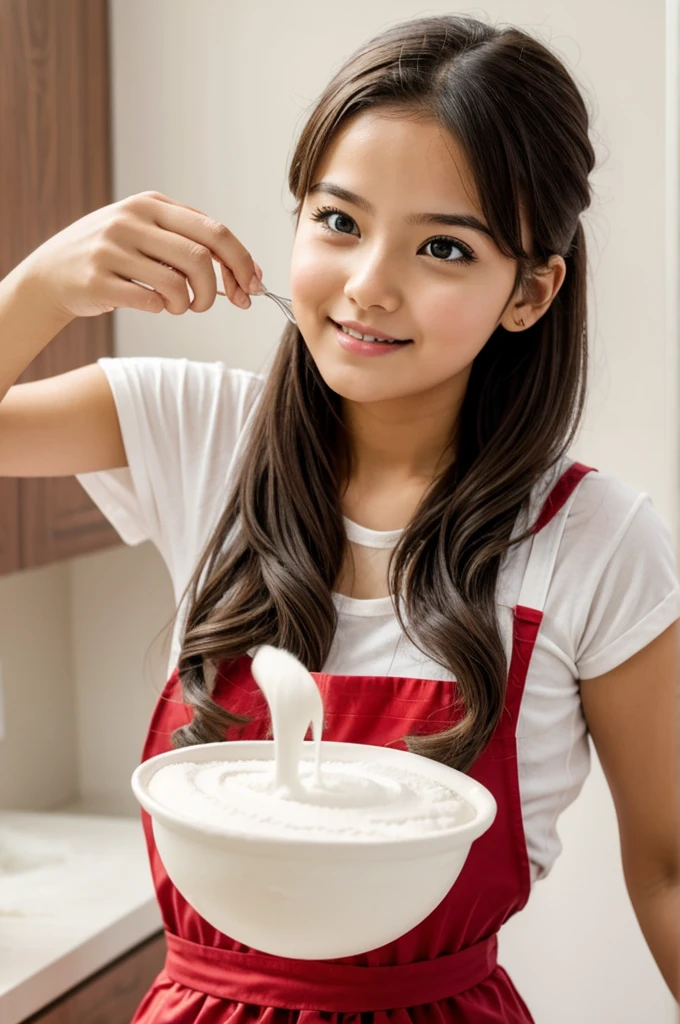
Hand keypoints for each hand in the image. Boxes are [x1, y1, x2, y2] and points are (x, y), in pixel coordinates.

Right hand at [20, 190, 262, 318]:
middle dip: (217, 288)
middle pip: (201, 257)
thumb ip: (192, 244)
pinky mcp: (97, 279)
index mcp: (152, 204)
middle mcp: (131, 220)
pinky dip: (160, 309)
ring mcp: (111, 249)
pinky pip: (149, 302)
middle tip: (209, 304)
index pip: (214, 231)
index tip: (252, 287)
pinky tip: (152, 305)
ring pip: (177, 283)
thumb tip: (248, 276)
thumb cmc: (114, 258)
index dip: (241, 263)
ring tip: (177, 306)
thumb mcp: (148, 233)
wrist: (51, 274)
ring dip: (188, 304)